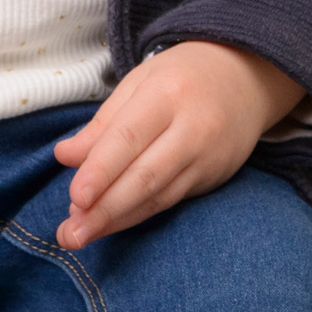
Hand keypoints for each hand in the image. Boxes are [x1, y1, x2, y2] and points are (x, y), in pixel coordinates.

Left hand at [52, 41, 304, 248]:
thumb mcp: (140, 82)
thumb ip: (103, 122)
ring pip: (158, 195)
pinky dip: (138, 215)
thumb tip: (65, 156)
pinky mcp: (214, 176)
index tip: (75, 198)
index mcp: (167, 93)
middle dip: (105, 209)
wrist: (247, 77)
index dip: (102, 170)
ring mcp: (207, 155)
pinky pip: (171, 200)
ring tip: (81, 236)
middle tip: (70, 234)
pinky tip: (113, 224)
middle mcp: (193, 127)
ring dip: (117, 220)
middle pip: (145, 175)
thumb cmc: (182, 76)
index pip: (130, 136)